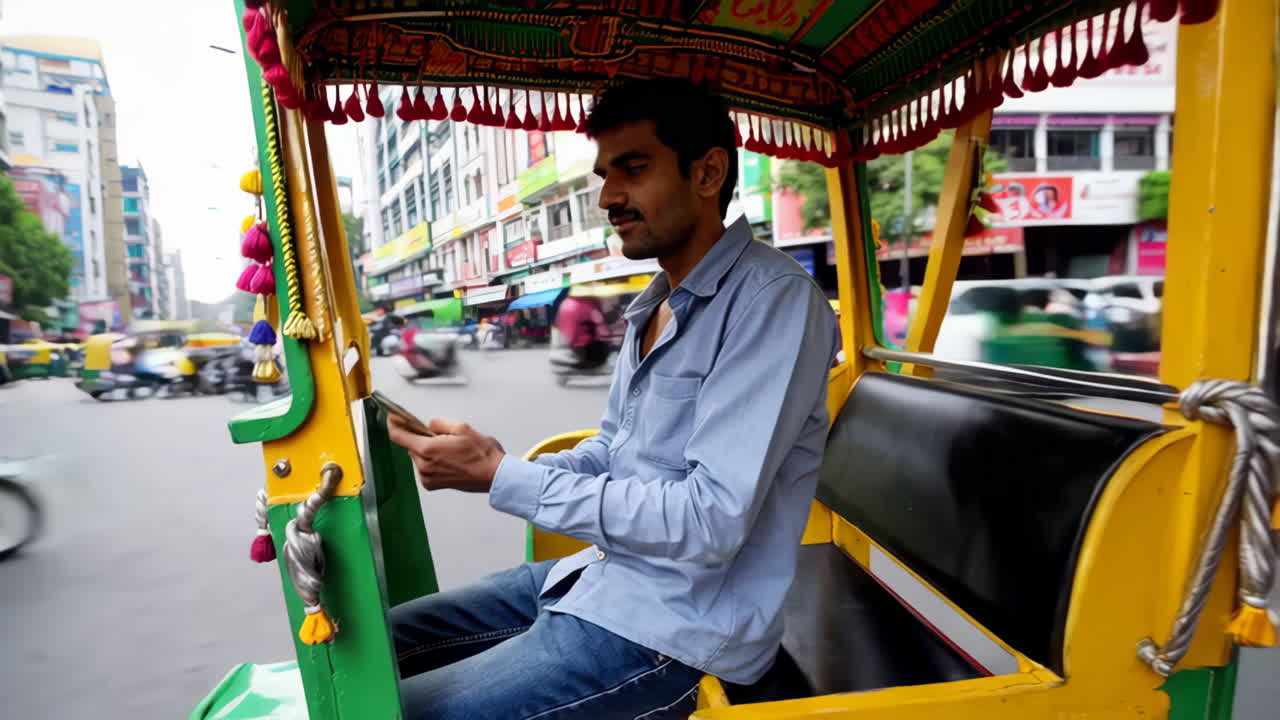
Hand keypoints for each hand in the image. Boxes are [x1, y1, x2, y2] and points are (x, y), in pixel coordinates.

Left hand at [387, 415, 505, 492]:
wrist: (493, 476)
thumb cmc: (482, 455)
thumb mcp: (462, 428)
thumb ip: (439, 424)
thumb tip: (430, 425)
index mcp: (428, 450)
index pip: (399, 436)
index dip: (393, 424)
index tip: (393, 418)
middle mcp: (424, 466)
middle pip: (410, 446)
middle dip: (418, 437)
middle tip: (436, 433)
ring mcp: (427, 477)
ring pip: (418, 457)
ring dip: (427, 449)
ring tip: (448, 448)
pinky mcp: (432, 484)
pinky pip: (424, 467)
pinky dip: (431, 461)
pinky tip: (448, 458)